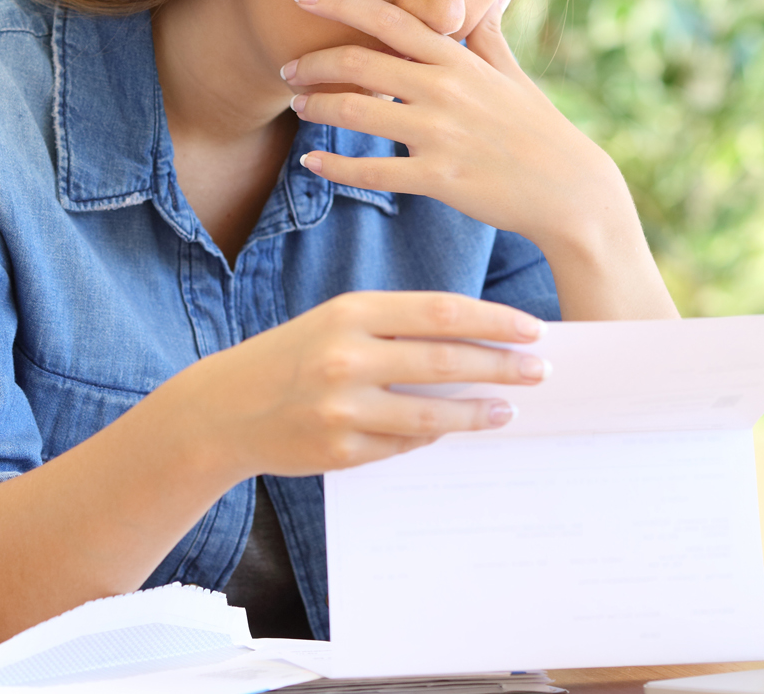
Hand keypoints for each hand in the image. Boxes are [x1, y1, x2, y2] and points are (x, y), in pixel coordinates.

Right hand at [167, 290, 548, 478]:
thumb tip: (474, 341)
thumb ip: (398, 329)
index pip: (441, 312)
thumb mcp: (338, 322)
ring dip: (477, 412)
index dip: (494, 320)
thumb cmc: (294, 356)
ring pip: (432, 415)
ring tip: (508, 408)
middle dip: (501, 366)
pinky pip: (403, 446)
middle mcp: (346, 357)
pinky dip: (432, 438)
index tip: (532, 329)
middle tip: (539, 371)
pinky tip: (453, 430)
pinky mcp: (340, 451)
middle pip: (445, 361)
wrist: (224, 409)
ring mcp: (343, 408)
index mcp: (352, 313)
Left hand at [278, 0, 632, 250]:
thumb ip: (490, 33)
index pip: (389, 19)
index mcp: (459, 60)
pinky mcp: (439, 177)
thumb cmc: (540, 130)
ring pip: (359, 113)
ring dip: (319, 107)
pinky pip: (374, 172)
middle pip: (361, 62)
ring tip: (298, 106)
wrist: (570, 190)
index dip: (340, 2)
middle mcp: (446, 90)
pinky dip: (337, 166)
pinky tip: (313, 162)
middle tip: (288, 66)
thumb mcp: (514, 74)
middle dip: (315, 61)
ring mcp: (441, 134)